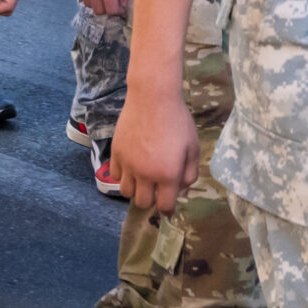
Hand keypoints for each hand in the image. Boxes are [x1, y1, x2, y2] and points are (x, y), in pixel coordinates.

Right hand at [110, 87, 199, 214]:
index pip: (165, 206)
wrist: (153, 97)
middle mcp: (145, 174)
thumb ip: (190, 173)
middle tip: (156, 188)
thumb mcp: (193, 147)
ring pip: (126, 192)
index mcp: (167, 174)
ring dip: (135, 190)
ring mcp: (128, 164)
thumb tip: (181, 189)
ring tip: (142, 178)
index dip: (168, 210)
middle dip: (152, 200)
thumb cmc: (177, 121)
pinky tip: (131, 166)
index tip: (168, 207)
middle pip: (143, 203)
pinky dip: (123, 175)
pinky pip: (115, 175)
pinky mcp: (116, 153)